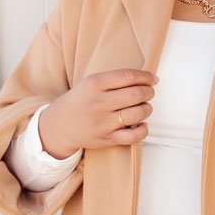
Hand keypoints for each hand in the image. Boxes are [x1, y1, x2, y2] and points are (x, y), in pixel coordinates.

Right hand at [38, 68, 159, 155]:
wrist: (60, 125)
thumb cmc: (81, 101)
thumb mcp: (90, 83)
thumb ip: (114, 80)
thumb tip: (145, 79)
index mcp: (95, 84)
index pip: (128, 76)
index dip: (146, 77)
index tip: (153, 79)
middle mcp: (99, 102)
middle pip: (136, 94)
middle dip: (149, 92)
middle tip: (149, 93)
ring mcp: (103, 122)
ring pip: (138, 114)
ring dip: (147, 108)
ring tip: (145, 107)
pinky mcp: (107, 138)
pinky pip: (133, 136)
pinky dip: (143, 130)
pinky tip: (142, 124)